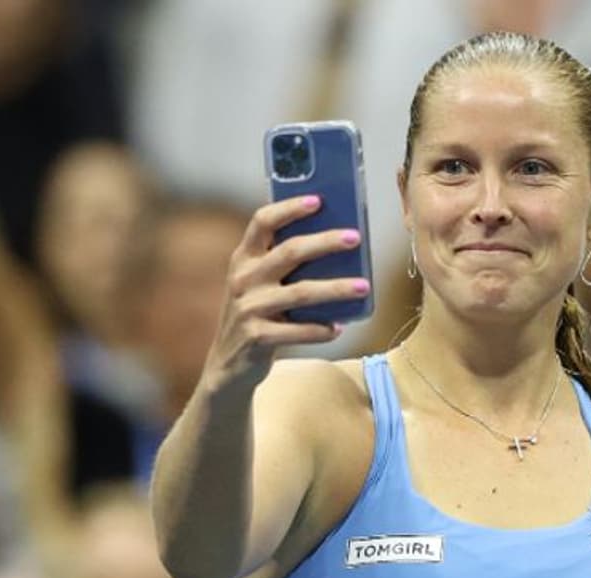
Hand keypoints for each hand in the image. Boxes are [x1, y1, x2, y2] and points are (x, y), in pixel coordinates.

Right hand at [200, 195, 369, 389]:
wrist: (227, 364)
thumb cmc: (257, 315)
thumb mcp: (260, 285)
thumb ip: (283, 265)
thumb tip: (337, 245)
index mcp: (244, 258)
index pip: (262, 222)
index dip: (289, 208)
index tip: (318, 200)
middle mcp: (244, 279)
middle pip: (289, 252)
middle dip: (325, 242)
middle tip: (354, 237)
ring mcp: (248, 308)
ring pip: (300, 293)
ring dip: (336, 288)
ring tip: (363, 286)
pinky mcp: (256, 337)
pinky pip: (297, 331)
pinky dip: (321, 330)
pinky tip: (339, 327)